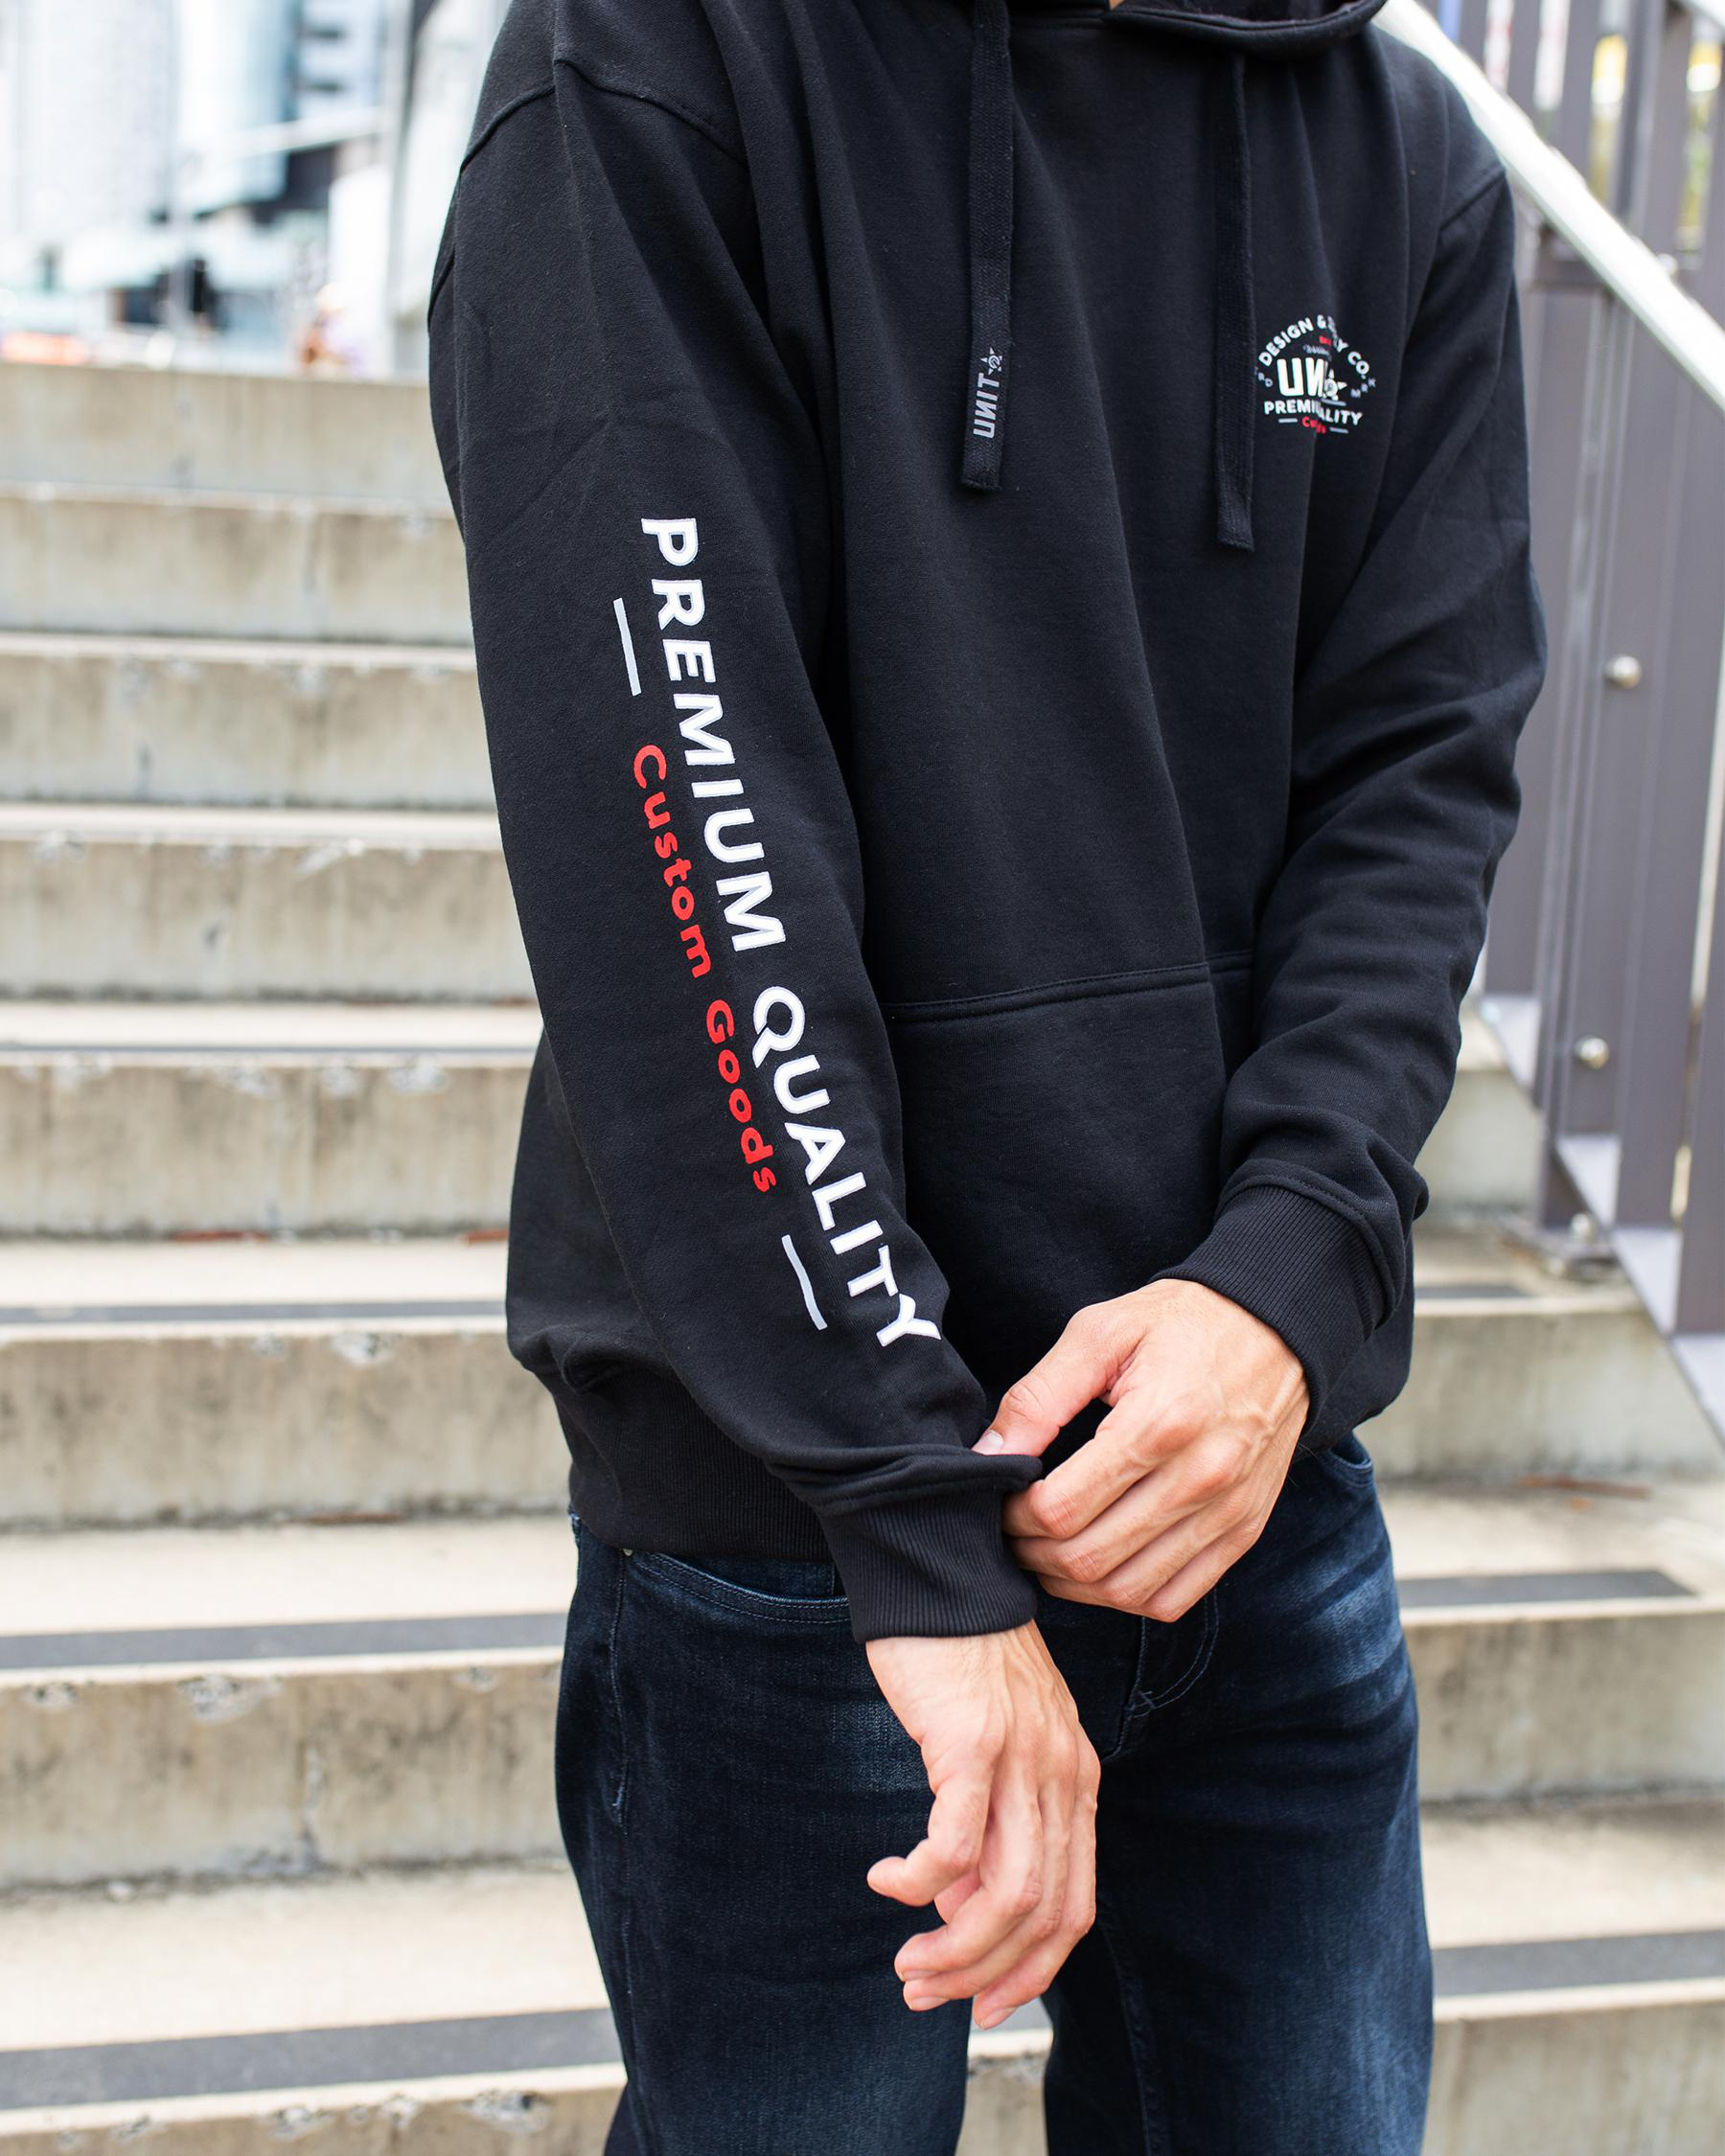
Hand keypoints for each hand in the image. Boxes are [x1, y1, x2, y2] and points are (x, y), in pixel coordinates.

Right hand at [865, 1623, 1098, 2027]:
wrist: (939, 1578)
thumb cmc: (959, 1664)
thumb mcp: (996, 1748)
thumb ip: (994, 1825)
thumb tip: (961, 1908)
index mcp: (1074, 1781)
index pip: (1072, 1908)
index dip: (1030, 1971)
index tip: (980, 2004)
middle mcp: (1061, 1776)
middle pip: (1042, 1914)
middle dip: (982, 1973)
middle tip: (924, 1990)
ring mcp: (1023, 1759)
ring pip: (1006, 1895)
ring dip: (953, 1946)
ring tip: (905, 1960)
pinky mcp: (973, 1743)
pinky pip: (954, 1845)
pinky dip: (919, 1882)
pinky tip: (887, 1879)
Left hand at [984, 1280, 1308, 1619]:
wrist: (1274, 1328)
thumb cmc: (1180, 1324)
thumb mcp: (1099, 1333)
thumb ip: (1038, 1397)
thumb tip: (989, 1455)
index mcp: (1158, 1422)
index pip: (1062, 1508)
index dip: (1015, 1516)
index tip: (1004, 1497)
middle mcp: (1200, 1477)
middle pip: (1089, 1558)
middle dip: (1033, 1554)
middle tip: (1014, 1530)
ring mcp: (1227, 1511)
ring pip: (1128, 1590)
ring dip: (1072, 1584)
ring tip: (1047, 1551)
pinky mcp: (1244, 1530)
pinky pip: (1175, 1599)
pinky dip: (1125, 1596)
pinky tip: (1101, 1565)